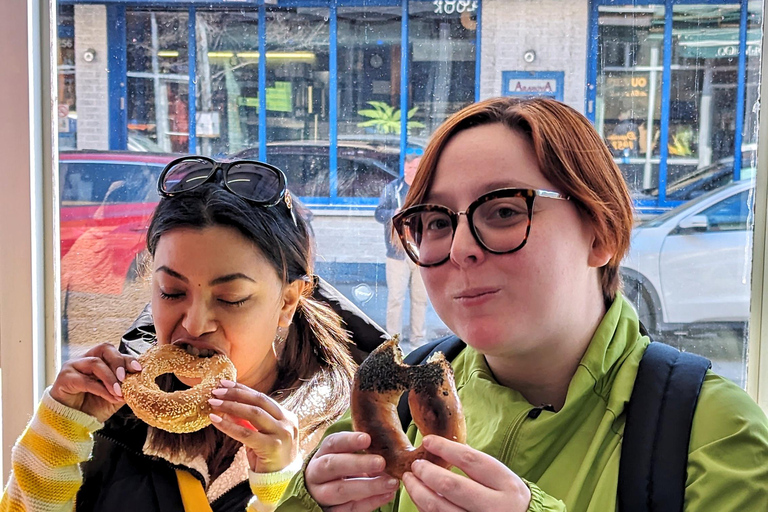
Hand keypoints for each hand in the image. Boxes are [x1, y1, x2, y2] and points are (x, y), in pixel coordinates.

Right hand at [50, 342, 141, 422]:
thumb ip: (126, 386)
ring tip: (119, 392)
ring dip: (110, 378)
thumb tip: (141, 380)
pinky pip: (86, 381)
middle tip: (125, 378)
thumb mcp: (115, 395)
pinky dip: (101, 389)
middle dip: (118, 362)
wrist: (73, 421)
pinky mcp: (64, 378)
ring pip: (96, 363)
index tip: (138, 369)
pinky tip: (111, 397)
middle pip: (104, 349)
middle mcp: (85, 359)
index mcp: (99, 359)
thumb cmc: (93, 406)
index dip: (127, 359)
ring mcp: (73, 366)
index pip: (114, 352)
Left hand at [208, 380, 298, 472]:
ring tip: (214, 403)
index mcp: (287, 416)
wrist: (281, 482)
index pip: (262, 398)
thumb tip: (227, 407)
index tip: (225, 384)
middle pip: (259, 401)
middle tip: (216, 391)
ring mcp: (282, 433)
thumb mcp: (261, 436)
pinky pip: (246, 433)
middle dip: (236, 394)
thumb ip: (248, 421)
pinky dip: (228, 426)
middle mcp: (287, 422)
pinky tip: (215, 420)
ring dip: (231, 406)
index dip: (243, 389)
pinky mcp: (272, 446)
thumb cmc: (270, 459)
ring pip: (254, 413)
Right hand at [305, 432, 399, 510]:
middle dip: (358, 463)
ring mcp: (320, 494)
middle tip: (381, 462)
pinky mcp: (330, 511)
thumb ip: (363, 452)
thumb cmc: (342, 468)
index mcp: (322, 453)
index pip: (333, 443)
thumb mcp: (346, 456)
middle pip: (333, 466)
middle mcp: (316, 472)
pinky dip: (370, 502)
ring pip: (341, 490)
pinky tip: (387, 495)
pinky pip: (349, 509)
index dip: (349, 440)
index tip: (367, 439)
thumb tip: (390, 452)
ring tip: (391, 483)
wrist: (322, 492)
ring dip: (368, 486)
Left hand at [402, 435, 530, 511]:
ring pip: (439, 508)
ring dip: (418, 492)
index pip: (470, 461)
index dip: (445, 448)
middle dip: (427, 473)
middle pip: (451, 486)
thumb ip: (477, 466)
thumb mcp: (502, 479)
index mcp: (506, 485)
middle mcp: (495, 507)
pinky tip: (420, 497)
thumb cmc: (508, 499)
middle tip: (416, 464)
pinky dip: (424, 507)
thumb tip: (443, 447)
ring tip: (411, 479)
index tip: (428, 440)